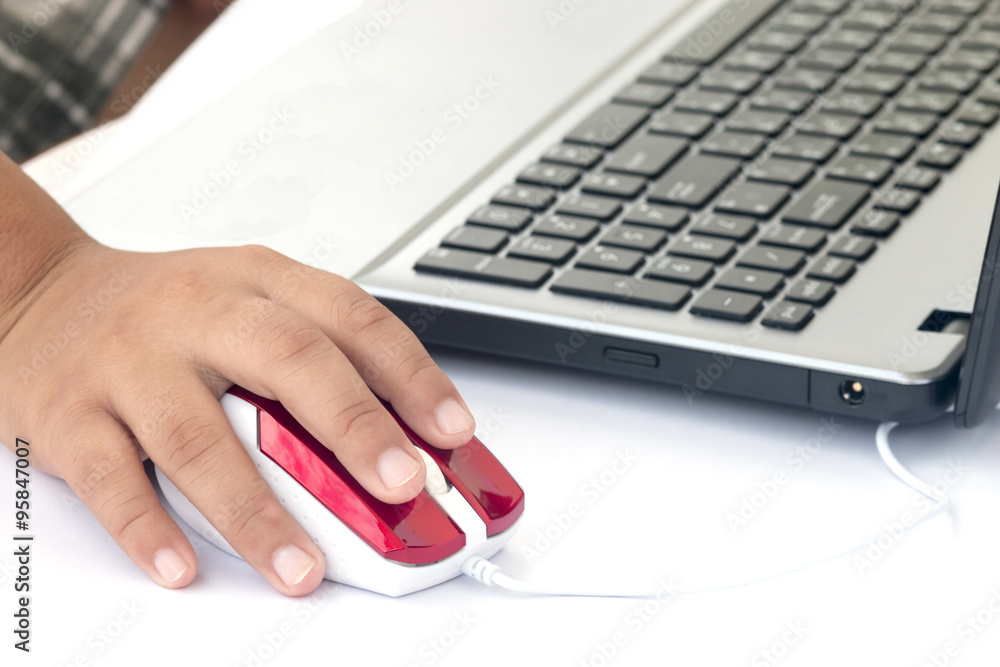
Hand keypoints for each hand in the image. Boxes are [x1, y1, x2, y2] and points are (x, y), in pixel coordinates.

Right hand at [0, 239, 476, 595]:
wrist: (40, 294)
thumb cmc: (164, 309)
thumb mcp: (248, 304)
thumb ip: (318, 359)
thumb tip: (403, 439)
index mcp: (257, 281)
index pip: (351, 319)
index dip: (411, 374)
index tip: (453, 430)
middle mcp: (199, 312)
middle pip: (288, 361)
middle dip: (354, 426)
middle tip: (400, 485)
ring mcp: (131, 361)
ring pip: (198, 438)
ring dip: (257, 510)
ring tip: (303, 565)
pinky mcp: (69, 412)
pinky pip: (110, 477)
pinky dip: (148, 528)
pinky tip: (181, 566)